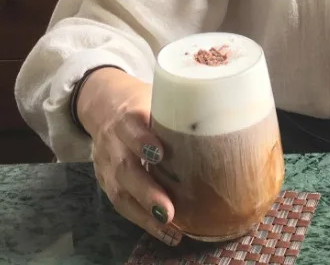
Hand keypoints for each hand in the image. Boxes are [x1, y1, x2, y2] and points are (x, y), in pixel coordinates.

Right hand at [76, 68, 182, 246]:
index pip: (132, 126)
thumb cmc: (143, 103)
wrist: (104, 107)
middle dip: (147, 191)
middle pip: (125, 167)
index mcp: (128, 115)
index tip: (160, 154)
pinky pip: (122, 205)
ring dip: (145, 213)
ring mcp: (107, 164)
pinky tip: (167, 232)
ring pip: (121, 191)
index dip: (143, 140)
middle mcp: (114, 141)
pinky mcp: (107, 183)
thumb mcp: (156, 97)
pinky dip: (144, 221)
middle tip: (168, 210)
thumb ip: (181, 108)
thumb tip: (226, 114)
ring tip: (170, 227)